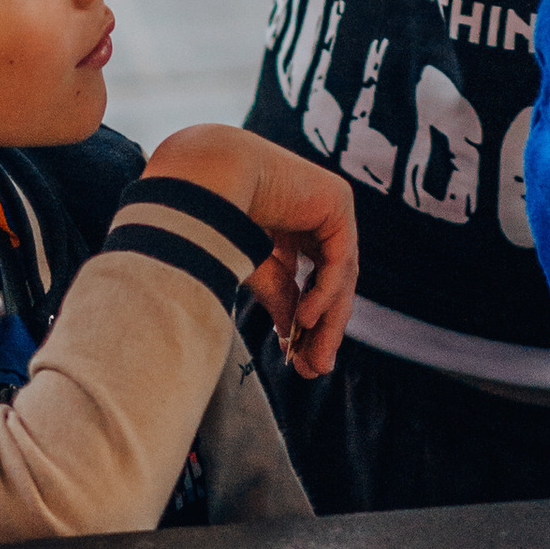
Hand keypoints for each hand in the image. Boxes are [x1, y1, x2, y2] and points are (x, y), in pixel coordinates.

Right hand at [143, 124, 357, 378]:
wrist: (209, 179)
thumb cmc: (220, 218)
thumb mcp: (256, 269)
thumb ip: (281, 298)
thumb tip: (296, 336)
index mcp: (293, 229)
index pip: (311, 284)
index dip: (307, 326)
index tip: (300, 364)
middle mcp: (315, 218)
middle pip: (330, 283)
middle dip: (323, 330)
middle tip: (315, 369)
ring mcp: (330, 207)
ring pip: (340, 275)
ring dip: (327, 321)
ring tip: (313, 357)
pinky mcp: (338, 202)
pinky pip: (339, 258)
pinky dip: (325, 293)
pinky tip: (307, 319)